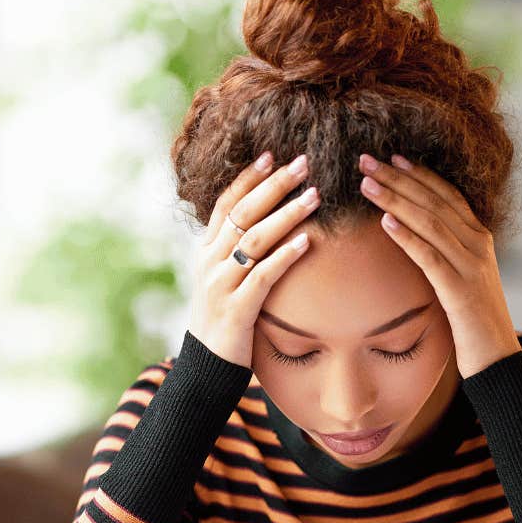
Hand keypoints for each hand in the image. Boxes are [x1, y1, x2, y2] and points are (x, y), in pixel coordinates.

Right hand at [187, 151, 320, 366]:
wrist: (206, 367)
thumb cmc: (225, 320)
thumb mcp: (226, 279)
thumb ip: (241, 252)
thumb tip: (270, 222)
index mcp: (207, 250)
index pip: (226, 203)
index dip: (248, 178)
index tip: (272, 155)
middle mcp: (209, 262)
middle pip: (243, 213)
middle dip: (274, 186)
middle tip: (304, 164)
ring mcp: (220, 285)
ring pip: (255, 239)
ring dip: (287, 215)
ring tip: (315, 196)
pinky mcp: (236, 309)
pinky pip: (263, 276)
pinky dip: (285, 256)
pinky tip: (307, 242)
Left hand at [358, 153, 521, 375]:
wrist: (498, 358)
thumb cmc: (473, 320)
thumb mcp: (461, 277)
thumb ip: (445, 252)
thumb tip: (412, 233)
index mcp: (479, 238)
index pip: (447, 195)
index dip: (419, 174)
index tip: (392, 157)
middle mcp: (478, 245)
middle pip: (434, 201)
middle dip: (398, 178)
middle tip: (366, 159)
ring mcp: (472, 266)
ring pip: (430, 223)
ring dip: (396, 200)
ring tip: (367, 184)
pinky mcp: (461, 291)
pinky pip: (431, 257)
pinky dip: (407, 237)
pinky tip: (385, 223)